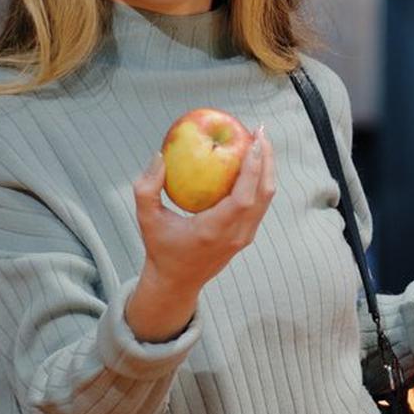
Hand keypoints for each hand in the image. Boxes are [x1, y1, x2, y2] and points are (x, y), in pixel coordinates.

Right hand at [133, 125, 275, 296]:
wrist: (176, 282)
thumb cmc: (161, 249)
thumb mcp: (146, 219)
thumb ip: (147, 188)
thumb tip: (159, 157)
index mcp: (213, 231)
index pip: (243, 197)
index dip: (253, 168)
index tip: (253, 141)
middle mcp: (235, 235)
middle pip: (264, 193)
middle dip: (267, 159)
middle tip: (259, 132)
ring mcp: (245, 237)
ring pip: (267, 198)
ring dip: (267, 168)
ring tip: (259, 141)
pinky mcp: (247, 235)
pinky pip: (260, 203)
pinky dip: (260, 180)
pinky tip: (251, 161)